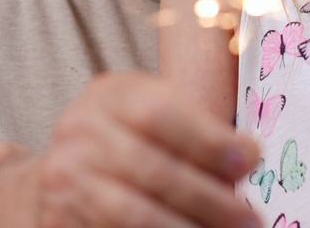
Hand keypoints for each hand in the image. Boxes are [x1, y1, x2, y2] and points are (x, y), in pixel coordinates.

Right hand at [36, 72, 262, 227]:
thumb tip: (247, 157)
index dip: (208, 139)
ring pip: (132, 213)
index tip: (249, 161)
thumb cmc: (130, 140)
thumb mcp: (159, 117)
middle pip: (151, 168)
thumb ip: (200, 132)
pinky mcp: (59, 219)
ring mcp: (64, 178)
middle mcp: (80, 132)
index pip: (159, 113)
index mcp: (111, 95)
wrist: (68, 172)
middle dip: (209, 199)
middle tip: (249, 219)